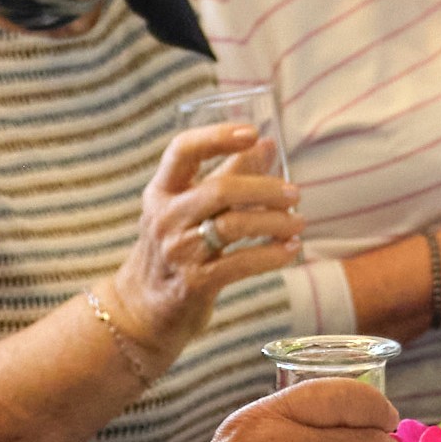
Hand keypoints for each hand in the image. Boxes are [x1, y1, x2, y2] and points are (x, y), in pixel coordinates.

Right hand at [123, 121, 305, 335]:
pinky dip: (272, 254)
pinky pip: (242, 263)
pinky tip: (291, 249)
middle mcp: (165, 218)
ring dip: (275, 222)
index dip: (217, 136)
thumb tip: (267, 143)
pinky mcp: (195, 283)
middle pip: (219, 190)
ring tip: (298, 222)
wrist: (142, 309)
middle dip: (264, 189)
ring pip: (234, 226)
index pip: (183, 150)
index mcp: (161, 191)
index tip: (253, 132)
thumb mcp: (190, 208)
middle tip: (294, 193)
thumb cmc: (175, 249)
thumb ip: (228, 174)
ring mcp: (178, 251)